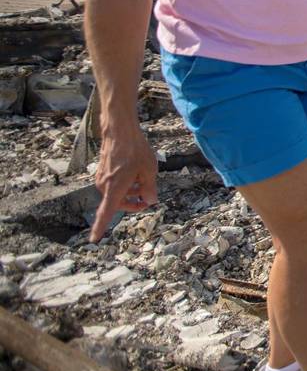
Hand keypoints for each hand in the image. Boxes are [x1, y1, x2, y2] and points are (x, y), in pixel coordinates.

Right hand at [89, 127, 158, 242]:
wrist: (120, 131)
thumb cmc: (135, 150)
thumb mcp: (149, 171)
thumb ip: (149, 189)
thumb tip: (150, 201)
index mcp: (115, 188)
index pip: (105, 213)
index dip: (99, 227)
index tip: (93, 240)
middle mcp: (104, 185)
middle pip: (117, 204)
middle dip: (132, 204)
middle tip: (147, 200)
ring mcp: (102, 178)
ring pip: (116, 193)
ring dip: (130, 192)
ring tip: (144, 182)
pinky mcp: (102, 171)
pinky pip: (113, 184)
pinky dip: (124, 184)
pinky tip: (136, 174)